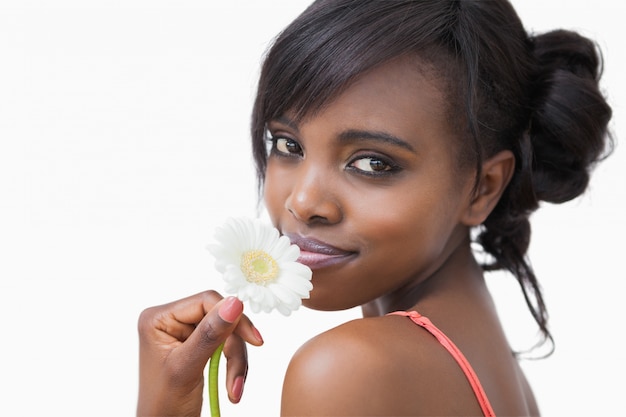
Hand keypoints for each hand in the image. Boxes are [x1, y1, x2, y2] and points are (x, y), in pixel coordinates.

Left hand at [136, 290, 263, 416]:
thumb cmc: (163, 406)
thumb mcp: (187, 367)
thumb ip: (211, 333)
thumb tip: (235, 302)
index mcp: (159, 319)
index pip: (206, 302)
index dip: (233, 319)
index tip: (255, 340)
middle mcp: (171, 320)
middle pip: (220, 318)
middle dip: (234, 349)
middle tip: (237, 379)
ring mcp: (184, 333)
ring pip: (228, 333)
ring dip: (236, 362)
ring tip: (234, 389)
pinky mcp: (197, 346)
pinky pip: (226, 346)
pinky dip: (234, 366)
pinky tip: (232, 387)